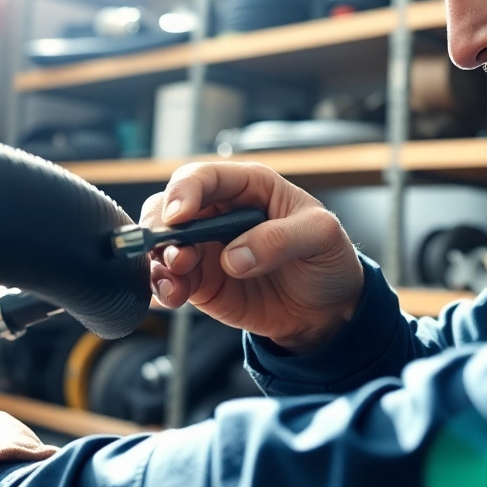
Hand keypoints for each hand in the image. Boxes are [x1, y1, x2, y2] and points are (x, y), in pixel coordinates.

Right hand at [142, 162, 362, 353]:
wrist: (328, 309)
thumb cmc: (326, 258)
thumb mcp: (321, 236)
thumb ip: (280, 239)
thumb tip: (233, 258)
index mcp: (248, 187)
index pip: (205, 177)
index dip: (186, 191)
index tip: (181, 216)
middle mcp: (219, 214)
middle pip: (169, 207)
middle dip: (161, 227)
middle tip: (175, 252)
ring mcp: (205, 249)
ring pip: (161, 244)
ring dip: (158, 261)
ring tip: (176, 283)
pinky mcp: (200, 282)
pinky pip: (168, 280)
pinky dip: (162, 287)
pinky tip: (173, 297)